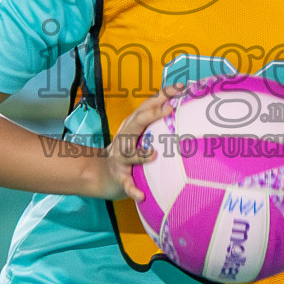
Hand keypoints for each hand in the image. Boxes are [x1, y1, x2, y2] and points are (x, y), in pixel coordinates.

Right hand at [84, 82, 184, 200]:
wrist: (100, 175)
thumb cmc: (128, 152)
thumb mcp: (138, 134)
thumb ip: (155, 122)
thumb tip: (183, 108)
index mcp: (132, 125)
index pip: (147, 105)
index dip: (163, 95)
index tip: (181, 87)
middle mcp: (125, 138)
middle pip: (136, 123)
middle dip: (151, 114)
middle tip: (169, 109)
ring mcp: (120, 158)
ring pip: (128, 153)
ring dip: (140, 153)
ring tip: (153, 154)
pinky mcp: (118, 177)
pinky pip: (126, 183)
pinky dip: (133, 189)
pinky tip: (141, 195)